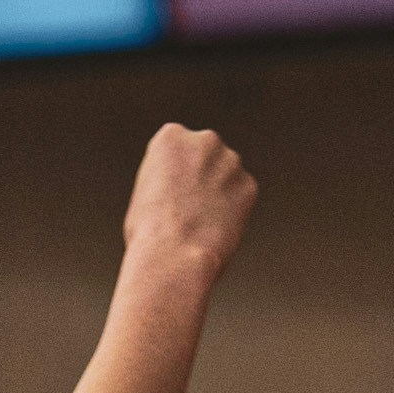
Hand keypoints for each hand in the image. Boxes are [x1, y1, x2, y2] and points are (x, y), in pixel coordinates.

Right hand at [121, 122, 256, 280]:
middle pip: (206, 157)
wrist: (172, 256)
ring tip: (201, 223)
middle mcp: (204, 141)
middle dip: (202, 177)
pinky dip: (234, 211)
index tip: (173, 191)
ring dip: (219, 193)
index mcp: (171, 137)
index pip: (179, 148)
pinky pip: (242, 196)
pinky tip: (216, 228)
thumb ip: (167, 177)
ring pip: (227, 175)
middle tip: (189, 207)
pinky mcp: (249, 185)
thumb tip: (181, 188)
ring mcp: (230, 161)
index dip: (176, 174)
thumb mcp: (144, 190)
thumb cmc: (150, 232)